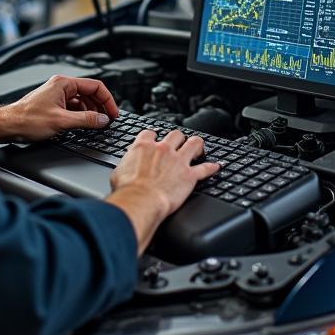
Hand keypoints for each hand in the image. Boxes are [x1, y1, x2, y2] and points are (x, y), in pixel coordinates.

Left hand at [4, 75, 119, 141]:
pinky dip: (81, 115)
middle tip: (108, 120)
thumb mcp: (62, 121)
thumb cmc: (27, 120)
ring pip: (82, 101)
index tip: (113, 113)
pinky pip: (73, 107)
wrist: (8, 125)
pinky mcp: (53, 104)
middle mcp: (61, 86)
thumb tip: (103, 119)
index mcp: (64, 83)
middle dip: (100, 106)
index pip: (95, 86)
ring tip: (97, 123)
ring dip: (91, 111)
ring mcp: (56, 95)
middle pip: (89, 92)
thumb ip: (86, 120)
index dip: (107, 100)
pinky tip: (83, 124)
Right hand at [107, 129, 220, 252]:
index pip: (150, 133)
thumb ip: (126, 164)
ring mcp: (178, 161)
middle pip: (175, 134)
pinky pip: (206, 168)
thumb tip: (125, 166)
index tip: (155, 140)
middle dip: (178, 138)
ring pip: (194, 143)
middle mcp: (163, 149)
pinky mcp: (189, 175)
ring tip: (198, 149)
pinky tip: (216, 167)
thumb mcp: (118, 172)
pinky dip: (212, 167)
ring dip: (197, 145)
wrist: (140, 201)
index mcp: (144, 147)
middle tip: (178, 145)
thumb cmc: (128, 190)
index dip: (153, 136)